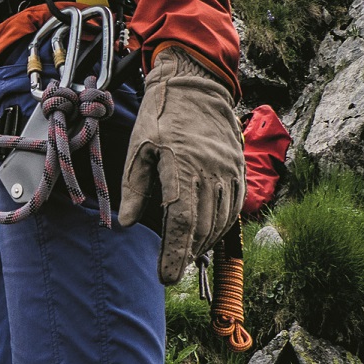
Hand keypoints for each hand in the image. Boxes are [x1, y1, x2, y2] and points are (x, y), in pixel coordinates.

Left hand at [118, 44, 244, 282]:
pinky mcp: (239, 169)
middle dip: (186, 255)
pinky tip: (205, 237)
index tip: (164, 277)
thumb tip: (124, 224)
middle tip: (169, 273)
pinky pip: (234, 207)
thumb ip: (133, 187)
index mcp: (183, 168)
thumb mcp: (137, 148)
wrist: (197, 86)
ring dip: (203, 244)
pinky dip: (220, 227)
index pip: (182, 222)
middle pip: (203, 227)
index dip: (174, 253)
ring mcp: (230, 171)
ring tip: (183, 258)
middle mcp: (213, 173)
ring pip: (221, 221)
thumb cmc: (161, 116)